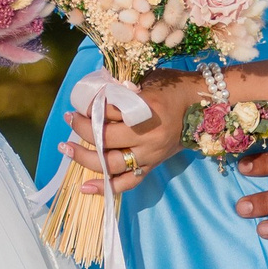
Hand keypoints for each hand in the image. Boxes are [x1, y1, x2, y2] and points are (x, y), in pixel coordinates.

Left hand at [62, 71, 195, 194]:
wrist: (201, 104)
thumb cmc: (171, 87)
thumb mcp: (147, 81)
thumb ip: (122, 90)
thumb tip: (94, 97)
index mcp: (148, 109)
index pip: (110, 112)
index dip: (90, 108)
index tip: (78, 104)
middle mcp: (149, 136)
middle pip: (107, 139)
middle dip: (82, 130)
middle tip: (69, 119)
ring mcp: (151, 155)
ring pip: (112, 164)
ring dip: (85, 158)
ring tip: (66, 149)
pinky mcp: (152, 166)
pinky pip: (128, 182)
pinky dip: (106, 187)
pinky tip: (85, 187)